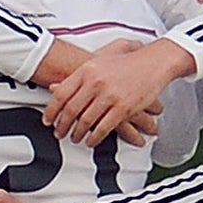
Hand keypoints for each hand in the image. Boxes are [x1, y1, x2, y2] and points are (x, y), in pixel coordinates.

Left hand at [44, 40, 193, 146]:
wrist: (154, 62)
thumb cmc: (127, 61)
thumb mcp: (99, 61)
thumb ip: (77, 75)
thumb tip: (54, 88)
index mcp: (87, 69)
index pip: (61, 94)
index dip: (51, 111)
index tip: (47, 121)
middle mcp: (95, 82)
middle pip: (70, 110)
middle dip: (62, 126)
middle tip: (59, 134)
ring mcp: (109, 95)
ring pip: (85, 121)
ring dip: (77, 134)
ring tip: (75, 138)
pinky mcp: (123, 108)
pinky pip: (103, 129)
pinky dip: (94, 138)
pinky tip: (91, 141)